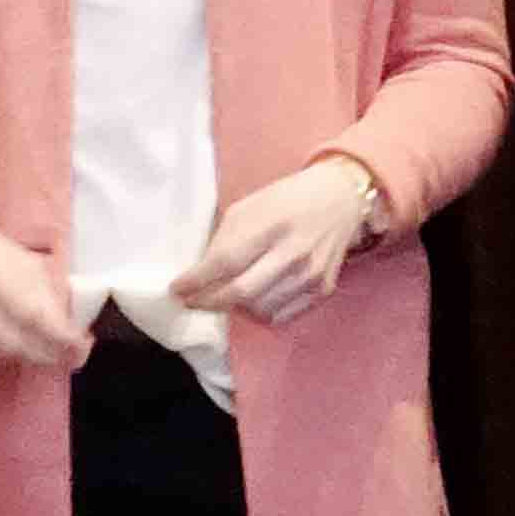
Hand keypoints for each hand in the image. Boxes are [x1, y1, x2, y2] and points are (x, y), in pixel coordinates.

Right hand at [0, 201, 88, 369]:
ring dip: (23, 357)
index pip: (32, 312)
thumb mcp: (20, 257)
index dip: (59, 335)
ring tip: (40, 349)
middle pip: (14, 341)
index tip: (82, 346)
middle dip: (48, 354)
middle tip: (69, 357)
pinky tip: (5, 346)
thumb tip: (70, 328)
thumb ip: (44, 289)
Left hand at [172, 156, 378, 328]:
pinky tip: (252, 300)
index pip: (225, 261)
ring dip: (234, 308)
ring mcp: (311, 274)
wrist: (339, 199)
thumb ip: (224, 239)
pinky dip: (260, 313)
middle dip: (208, 302)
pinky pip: (282, 316)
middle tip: (190, 302)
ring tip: (224, 296)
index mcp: (271, 225)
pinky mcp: (323, 289)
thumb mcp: (248, 206)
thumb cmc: (285, 200)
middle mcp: (293, 252)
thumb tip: (198, 273)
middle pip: (241, 293)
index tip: (176, 289)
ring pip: (260, 310)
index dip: (196, 280)